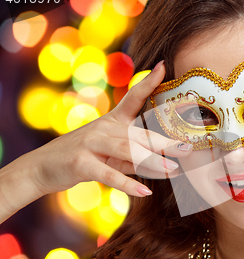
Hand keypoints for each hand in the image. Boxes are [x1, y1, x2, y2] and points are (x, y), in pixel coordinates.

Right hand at [28, 60, 191, 196]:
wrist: (42, 168)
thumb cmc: (84, 158)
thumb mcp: (111, 154)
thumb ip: (136, 157)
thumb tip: (167, 165)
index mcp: (112, 121)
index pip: (133, 98)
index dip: (148, 82)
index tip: (164, 66)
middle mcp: (104, 128)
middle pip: (139, 133)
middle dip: (165, 140)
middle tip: (188, 148)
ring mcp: (92, 144)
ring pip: (127, 151)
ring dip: (152, 161)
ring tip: (173, 170)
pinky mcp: (82, 164)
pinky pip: (109, 174)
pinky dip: (127, 184)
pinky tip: (144, 192)